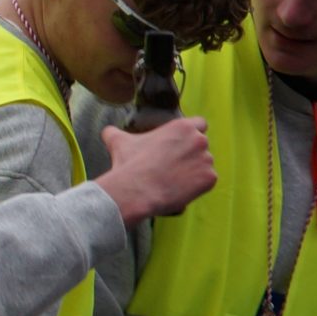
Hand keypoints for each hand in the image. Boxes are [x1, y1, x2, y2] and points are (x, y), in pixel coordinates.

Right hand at [95, 118, 216, 224]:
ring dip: (194, 171)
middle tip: (173, 166)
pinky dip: (197, 186)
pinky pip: (207, 182)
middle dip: (191, 155)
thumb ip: (115, 133)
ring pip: (205, 165)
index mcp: (182, 127)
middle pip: (202, 146)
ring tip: (174, 180)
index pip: (200, 124)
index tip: (181, 144)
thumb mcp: (119, 142)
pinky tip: (180, 189)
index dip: (191, 134)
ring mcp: (206, 160)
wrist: (136, 191)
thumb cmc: (129, 164)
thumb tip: (107, 132)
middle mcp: (199, 140)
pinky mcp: (209, 179)